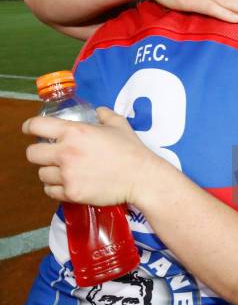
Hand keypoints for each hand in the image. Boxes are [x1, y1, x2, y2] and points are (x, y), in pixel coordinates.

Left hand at [22, 108, 158, 205]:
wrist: (141, 177)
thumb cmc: (131, 149)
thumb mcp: (119, 124)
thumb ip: (105, 114)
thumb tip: (99, 111)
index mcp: (74, 132)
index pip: (36, 126)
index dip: (30, 127)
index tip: (31, 130)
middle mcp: (66, 152)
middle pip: (32, 153)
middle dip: (39, 153)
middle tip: (51, 154)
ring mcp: (67, 175)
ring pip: (41, 174)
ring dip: (50, 172)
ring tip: (64, 170)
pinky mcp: (71, 193)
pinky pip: (50, 191)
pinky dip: (56, 187)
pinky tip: (68, 183)